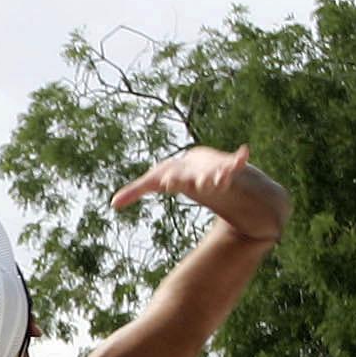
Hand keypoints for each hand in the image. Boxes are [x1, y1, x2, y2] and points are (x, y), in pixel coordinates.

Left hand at [109, 144, 289, 240]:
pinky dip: (239, 159)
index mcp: (178, 173)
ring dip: (219, 175)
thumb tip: (111, 204)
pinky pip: (235, 164)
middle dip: (192, 180)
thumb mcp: (157, 182)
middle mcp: (195, 171)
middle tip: (191, 184)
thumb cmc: (179, 175)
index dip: (169, 180)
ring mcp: (214, 169)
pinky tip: (244, 152)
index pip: (169, 177)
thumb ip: (134, 190)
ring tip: (222, 178)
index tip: (167, 183)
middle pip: (194, 177)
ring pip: (216, 173)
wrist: (202, 162)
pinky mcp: (230, 169)